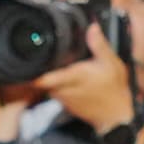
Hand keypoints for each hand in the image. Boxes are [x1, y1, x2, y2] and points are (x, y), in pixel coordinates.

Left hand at [42, 22, 136, 138]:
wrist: (115, 115)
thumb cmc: (114, 90)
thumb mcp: (111, 63)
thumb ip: (99, 45)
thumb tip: (92, 28)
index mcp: (73, 76)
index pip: (44, 77)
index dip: (33, 71)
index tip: (28, 61)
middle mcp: (63, 89)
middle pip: (41, 77)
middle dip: (43, 66)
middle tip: (47, 56)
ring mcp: (62, 98)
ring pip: (47, 84)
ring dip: (51, 76)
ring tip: (62, 66)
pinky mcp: (64, 104)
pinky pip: (54, 90)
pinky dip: (57, 84)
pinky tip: (69, 78)